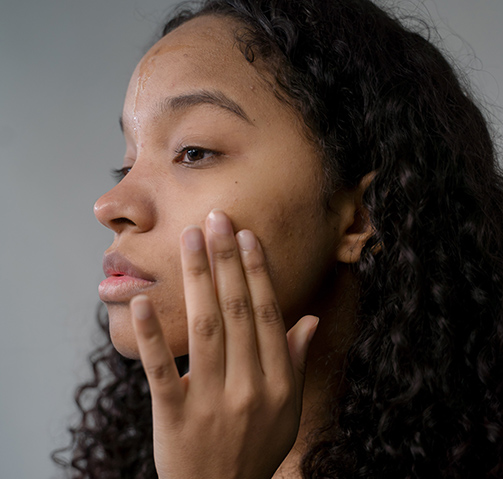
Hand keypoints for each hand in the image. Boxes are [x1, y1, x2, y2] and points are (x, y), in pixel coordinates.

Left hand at [130, 209, 318, 478]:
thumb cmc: (256, 448)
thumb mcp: (289, 410)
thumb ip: (296, 360)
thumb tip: (312, 317)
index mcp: (278, 383)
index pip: (266, 314)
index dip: (257, 272)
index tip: (246, 236)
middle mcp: (249, 388)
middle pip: (236, 311)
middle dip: (226, 260)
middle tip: (217, 219)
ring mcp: (211, 402)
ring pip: (204, 328)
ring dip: (197, 279)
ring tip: (190, 238)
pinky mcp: (174, 417)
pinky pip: (162, 371)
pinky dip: (153, 335)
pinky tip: (143, 300)